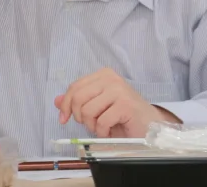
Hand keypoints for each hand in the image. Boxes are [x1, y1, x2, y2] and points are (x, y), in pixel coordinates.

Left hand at [55, 68, 180, 138]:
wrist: (149, 126)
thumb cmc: (123, 117)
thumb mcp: (97, 107)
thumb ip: (78, 102)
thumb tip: (56, 100)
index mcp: (103, 75)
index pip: (74, 87)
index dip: (65, 105)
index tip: (63, 119)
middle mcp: (110, 78)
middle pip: (78, 98)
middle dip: (80, 117)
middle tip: (91, 125)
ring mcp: (118, 90)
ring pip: (87, 111)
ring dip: (93, 126)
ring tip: (103, 127)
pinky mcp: (125, 105)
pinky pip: (101, 122)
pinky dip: (103, 132)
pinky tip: (111, 131)